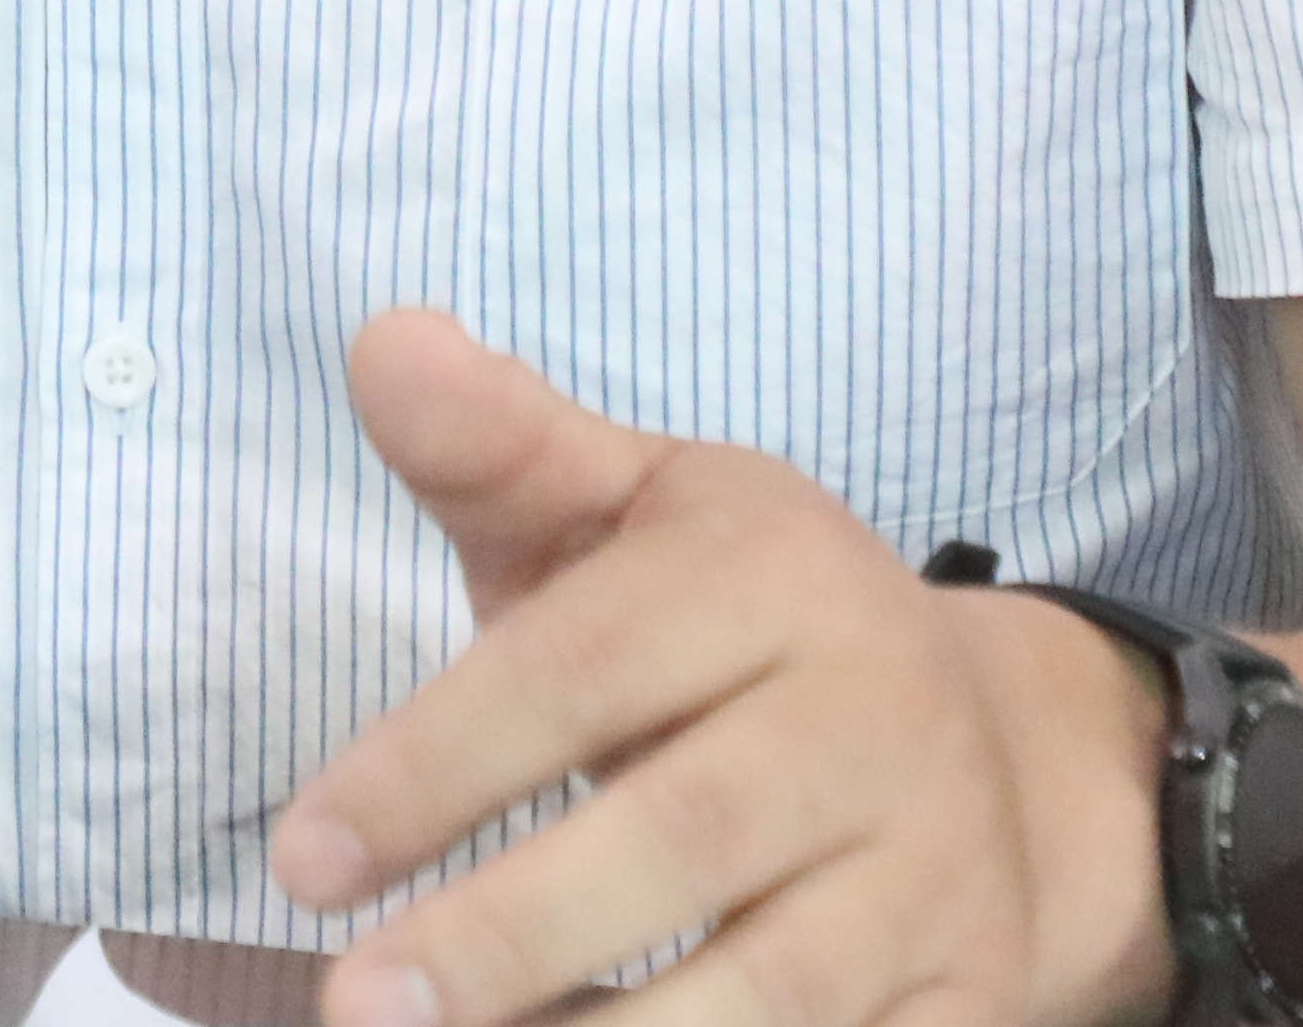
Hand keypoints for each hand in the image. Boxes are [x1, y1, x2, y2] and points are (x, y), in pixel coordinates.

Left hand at [272, 310, 1173, 1026]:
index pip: (582, 669)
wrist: (1002, 749)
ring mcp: (934, 870)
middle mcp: (874, 719)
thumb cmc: (742, 627)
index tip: (300, 859)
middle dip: (509, 932)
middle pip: (681, 836)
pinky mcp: (971, 995)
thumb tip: (381, 343)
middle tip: (353, 1004)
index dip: (433, 764)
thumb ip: (503, 444)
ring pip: (775, 987)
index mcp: (775, 576)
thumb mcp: (635, 509)